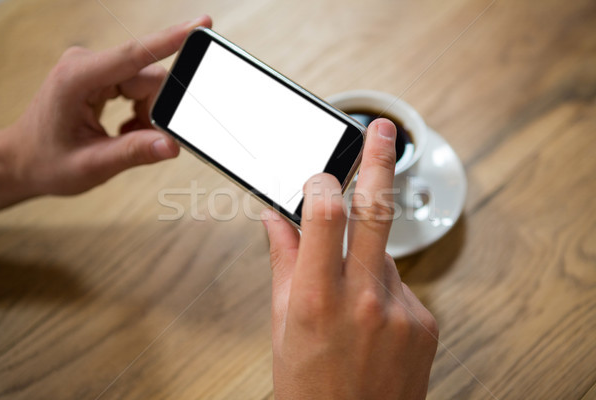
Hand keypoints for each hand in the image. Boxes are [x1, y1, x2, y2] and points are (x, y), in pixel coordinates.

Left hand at [0, 16, 211, 209]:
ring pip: (148, 84)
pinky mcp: (103, 75)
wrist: (24, 159)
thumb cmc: (48, 161)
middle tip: (144, 142)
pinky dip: (142, 113)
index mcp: (76, 79)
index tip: (200, 26)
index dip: (170, 40)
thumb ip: (133, 153)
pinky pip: (141, 88)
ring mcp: (95, 67)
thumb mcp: (91, 165)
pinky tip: (124, 131)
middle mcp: (86, 64)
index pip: (132, 55)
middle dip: (155, 113)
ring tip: (126, 139)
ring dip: (148, 116)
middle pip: (149, 78)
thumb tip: (171, 145)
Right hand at [262, 119, 438, 398]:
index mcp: (316, 299)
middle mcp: (363, 300)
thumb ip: (282, 264)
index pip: (326, 214)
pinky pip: (401, 283)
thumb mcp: (281, 327)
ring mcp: (401, 310)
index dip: (322, 183)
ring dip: (365, 256)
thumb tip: (276, 219)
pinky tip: (370, 319)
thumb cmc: (310, 390)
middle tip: (382, 131)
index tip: (319, 175)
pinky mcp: (425, 320)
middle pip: (375, 210)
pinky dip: (384, 288)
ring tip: (348, 297)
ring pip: (383, 253)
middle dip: (379, 161)